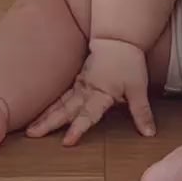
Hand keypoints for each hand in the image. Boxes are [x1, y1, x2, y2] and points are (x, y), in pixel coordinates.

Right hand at [26, 38, 154, 146]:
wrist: (119, 38)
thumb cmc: (129, 63)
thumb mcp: (139, 88)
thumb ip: (142, 112)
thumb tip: (149, 134)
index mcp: (100, 93)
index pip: (88, 114)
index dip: (78, 128)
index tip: (67, 141)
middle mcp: (86, 90)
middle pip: (66, 109)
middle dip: (49, 123)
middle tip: (32, 134)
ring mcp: (80, 85)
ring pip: (60, 103)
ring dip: (46, 116)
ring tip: (31, 128)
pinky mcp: (78, 80)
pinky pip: (63, 95)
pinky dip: (52, 106)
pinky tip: (43, 114)